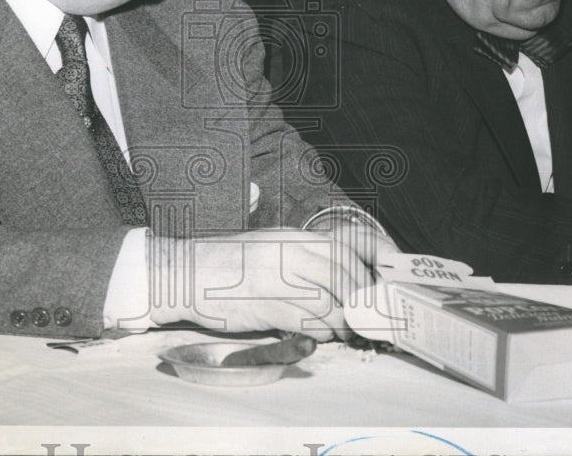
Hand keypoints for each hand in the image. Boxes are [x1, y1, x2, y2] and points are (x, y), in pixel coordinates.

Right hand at [147, 226, 381, 340]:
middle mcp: (288, 252)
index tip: (385, 282)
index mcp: (292, 237)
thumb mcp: (270, 246)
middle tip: (365, 317)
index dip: (373, 264)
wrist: (186, 273)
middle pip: (344, 275)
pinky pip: (306, 321)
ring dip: (342, 322)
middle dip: (361, 300)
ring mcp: (277, 278)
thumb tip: (343, 279)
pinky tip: (317, 335)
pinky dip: (319, 332)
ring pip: (329, 302)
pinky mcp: (265, 305)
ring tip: (343, 331)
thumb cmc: (230, 265)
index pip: (347, 246)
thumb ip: (304, 258)